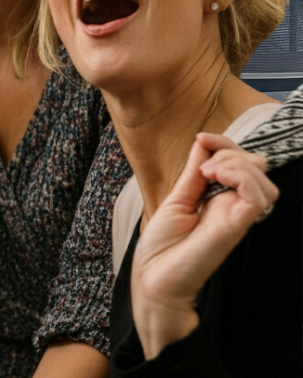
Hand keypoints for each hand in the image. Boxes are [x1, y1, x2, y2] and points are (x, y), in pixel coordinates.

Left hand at [132, 132, 278, 357]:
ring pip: (265, 182)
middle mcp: (233, 208)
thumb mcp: (177, 197)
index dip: (226, 143)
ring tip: (210, 172)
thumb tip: (203, 141)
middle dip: (232, 151)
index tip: (202, 138)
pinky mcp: (234, 228)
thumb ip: (194, 172)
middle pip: (258, 168)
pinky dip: (242, 178)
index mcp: (219, 199)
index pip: (241, 163)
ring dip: (237, 164)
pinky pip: (258, 198)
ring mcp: (236, 218)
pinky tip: (216, 177)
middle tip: (205, 165)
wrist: (152, 278)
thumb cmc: (162, 245)